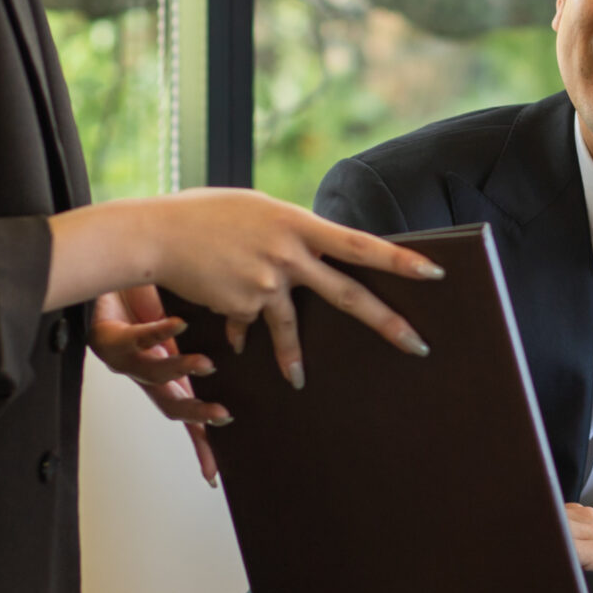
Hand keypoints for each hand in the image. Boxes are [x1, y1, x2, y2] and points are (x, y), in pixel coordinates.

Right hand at [54, 189, 444, 390]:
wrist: (157, 235)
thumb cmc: (206, 215)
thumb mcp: (258, 211)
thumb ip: (290, 231)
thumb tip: (312, 251)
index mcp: (298, 222)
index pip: (361, 244)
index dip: (400, 259)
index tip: (436, 272)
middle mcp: (289, 255)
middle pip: (348, 295)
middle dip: (386, 323)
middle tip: (419, 346)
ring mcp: (266, 284)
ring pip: (292, 327)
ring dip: (293, 358)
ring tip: (298, 381)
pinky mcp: (241, 306)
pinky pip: (249, 325)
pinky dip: (237, 329)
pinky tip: (221, 336)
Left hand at [90, 285, 223, 484]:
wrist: (110, 274)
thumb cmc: (147, 298)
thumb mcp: (190, 325)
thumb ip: (220, 337)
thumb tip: (257, 338)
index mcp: (167, 377)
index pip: (187, 418)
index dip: (199, 446)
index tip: (213, 475)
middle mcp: (146, 374)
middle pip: (171, 406)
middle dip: (197, 415)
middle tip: (222, 416)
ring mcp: (127, 360)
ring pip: (155, 375)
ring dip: (182, 370)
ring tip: (206, 364)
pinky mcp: (111, 338)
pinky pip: (138, 338)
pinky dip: (160, 333)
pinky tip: (180, 323)